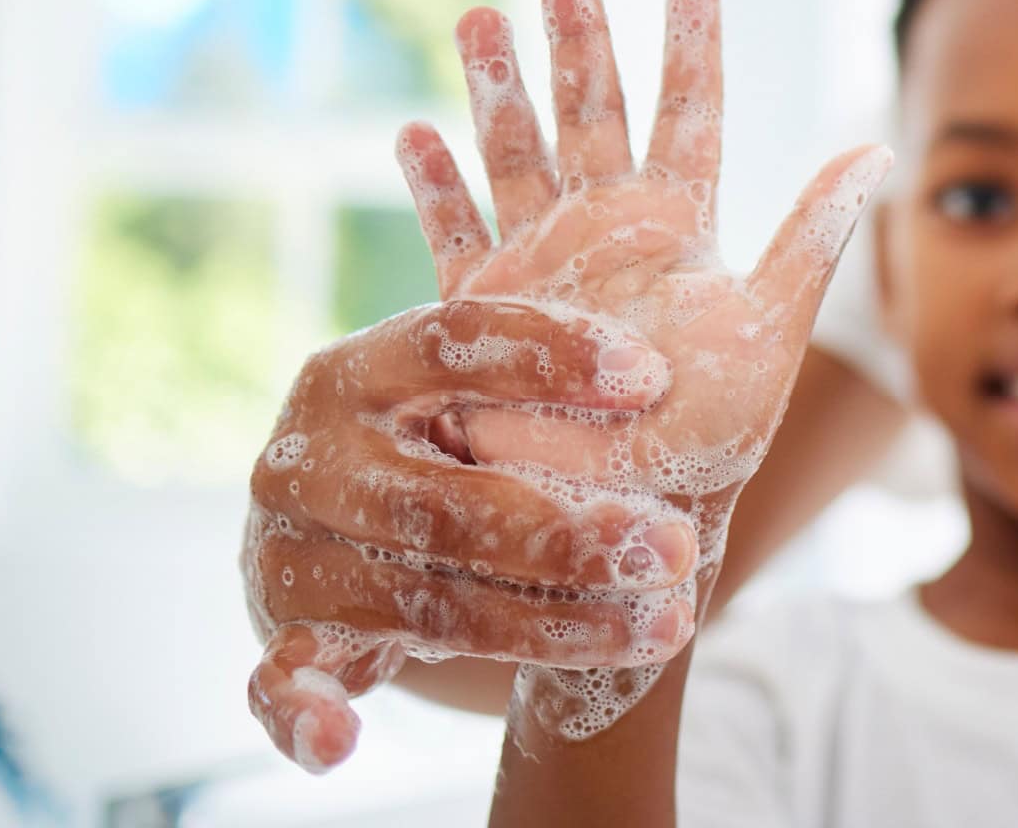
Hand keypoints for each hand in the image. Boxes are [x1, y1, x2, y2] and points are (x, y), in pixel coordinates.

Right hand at [242, 299, 699, 772]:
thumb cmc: (439, 441)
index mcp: (358, 370)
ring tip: (658, 627)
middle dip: (571, 532)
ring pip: (424, 600)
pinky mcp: (285, 638)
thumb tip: (734, 273)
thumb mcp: (471, 384)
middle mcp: (310, 458)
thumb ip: (551, 353)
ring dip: (543, 625)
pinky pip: (283, 686)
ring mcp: (289, 552)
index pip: (453, 342)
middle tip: (673, 547)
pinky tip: (343, 743)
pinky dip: (306, 714)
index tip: (653, 377)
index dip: (551, 357)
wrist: (329, 531)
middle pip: (450, 500)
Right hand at [399, 0, 889, 740]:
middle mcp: (608, 231)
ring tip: (480, 13)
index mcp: (678, 225)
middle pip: (592, 109)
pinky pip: (455, 237)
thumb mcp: (774, 329)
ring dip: (498, 86)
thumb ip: (817, 237)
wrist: (633, 519)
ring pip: (517, 152)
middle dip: (577, 34)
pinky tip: (415, 131)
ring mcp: (546, 265)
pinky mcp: (490, 313)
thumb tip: (879, 147)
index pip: (690, 111)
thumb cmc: (711, 439)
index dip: (691, 41)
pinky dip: (435, 188)